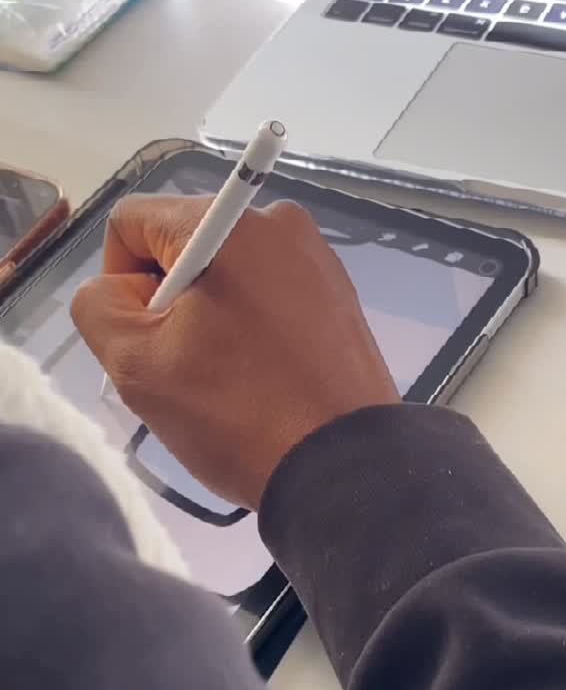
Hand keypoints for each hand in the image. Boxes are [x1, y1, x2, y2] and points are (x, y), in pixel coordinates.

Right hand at [72, 195, 399, 509]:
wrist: (343, 467)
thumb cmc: (237, 414)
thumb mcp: (137, 365)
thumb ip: (98, 307)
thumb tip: (119, 288)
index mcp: (226, 222)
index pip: (132, 224)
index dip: (119, 284)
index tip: (144, 341)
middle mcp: (277, 221)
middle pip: (182, 247)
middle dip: (166, 303)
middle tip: (184, 368)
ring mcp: (316, 257)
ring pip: (225, 275)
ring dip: (207, 319)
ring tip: (227, 380)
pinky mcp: (339, 294)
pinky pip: (267, 295)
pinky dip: (250, 329)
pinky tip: (260, 379)